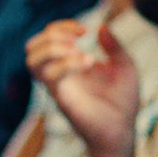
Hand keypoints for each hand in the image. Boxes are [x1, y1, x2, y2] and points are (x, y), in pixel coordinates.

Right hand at [27, 20, 140, 155]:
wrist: (123, 130)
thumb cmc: (123, 101)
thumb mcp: (125, 66)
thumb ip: (114, 46)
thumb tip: (101, 27)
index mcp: (69, 64)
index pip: (49, 37)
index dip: (63, 27)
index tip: (85, 30)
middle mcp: (58, 74)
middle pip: (32, 46)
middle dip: (53, 35)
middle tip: (78, 40)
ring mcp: (57, 86)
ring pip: (32, 61)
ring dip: (52, 48)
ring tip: (77, 50)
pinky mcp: (61, 98)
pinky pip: (49, 76)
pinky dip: (66, 62)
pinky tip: (88, 62)